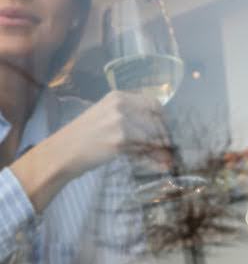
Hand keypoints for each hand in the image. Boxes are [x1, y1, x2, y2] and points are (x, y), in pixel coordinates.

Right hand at [11, 91, 170, 211]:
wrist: (61, 152)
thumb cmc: (84, 137)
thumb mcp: (107, 117)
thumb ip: (132, 120)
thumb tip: (161, 136)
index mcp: (118, 97)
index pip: (153, 103)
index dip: (163, 120)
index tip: (166, 133)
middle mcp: (120, 106)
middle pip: (156, 121)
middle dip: (166, 138)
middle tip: (169, 151)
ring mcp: (120, 122)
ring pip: (152, 137)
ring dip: (161, 152)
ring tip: (166, 161)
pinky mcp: (119, 141)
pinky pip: (144, 151)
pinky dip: (152, 161)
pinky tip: (158, 167)